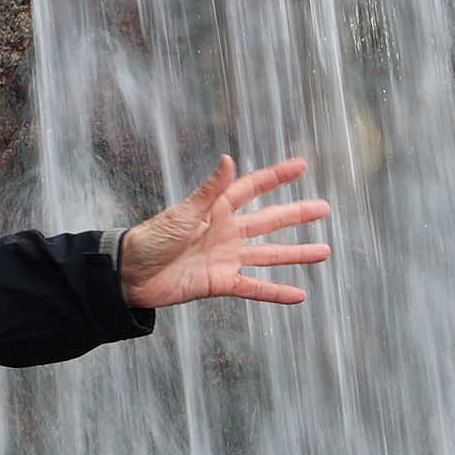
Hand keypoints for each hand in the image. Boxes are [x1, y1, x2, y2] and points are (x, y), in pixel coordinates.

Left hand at [119, 155, 333, 309]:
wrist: (130, 274)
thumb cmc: (151, 238)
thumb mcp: (183, 213)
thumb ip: (210, 191)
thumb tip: (228, 160)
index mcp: (217, 209)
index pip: (253, 188)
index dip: (277, 177)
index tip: (301, 166)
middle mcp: (227, 232)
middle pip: (270, 221)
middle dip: (297, 214)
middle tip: (324, 208)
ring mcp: (226, 258)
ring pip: (270, 255)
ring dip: (296, 254)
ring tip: (324, 251)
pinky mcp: (221, 282)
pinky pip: (255, 287)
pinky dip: (276, 292)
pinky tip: (299, 295)